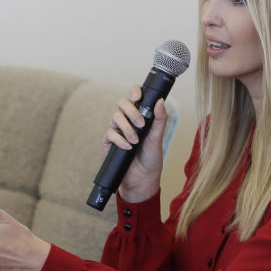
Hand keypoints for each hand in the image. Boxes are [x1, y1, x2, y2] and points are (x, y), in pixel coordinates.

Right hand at [103, 85, 167, 202]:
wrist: (143, 178)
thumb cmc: (151, 158)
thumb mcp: (158, 137)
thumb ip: (159, 119)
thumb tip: (160, 101)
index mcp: (140, 116)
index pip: (134, 97)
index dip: (134, 92)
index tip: (138, 97)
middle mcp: (127, 120)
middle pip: (122, 103)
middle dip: (131, 112)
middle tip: (141, 124)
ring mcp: (118, 130)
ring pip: (115, 117)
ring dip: (127, 128)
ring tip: (136, 141)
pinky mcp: (110, 142)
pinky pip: (110, 134)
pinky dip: (119, 140)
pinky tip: (128, 147)